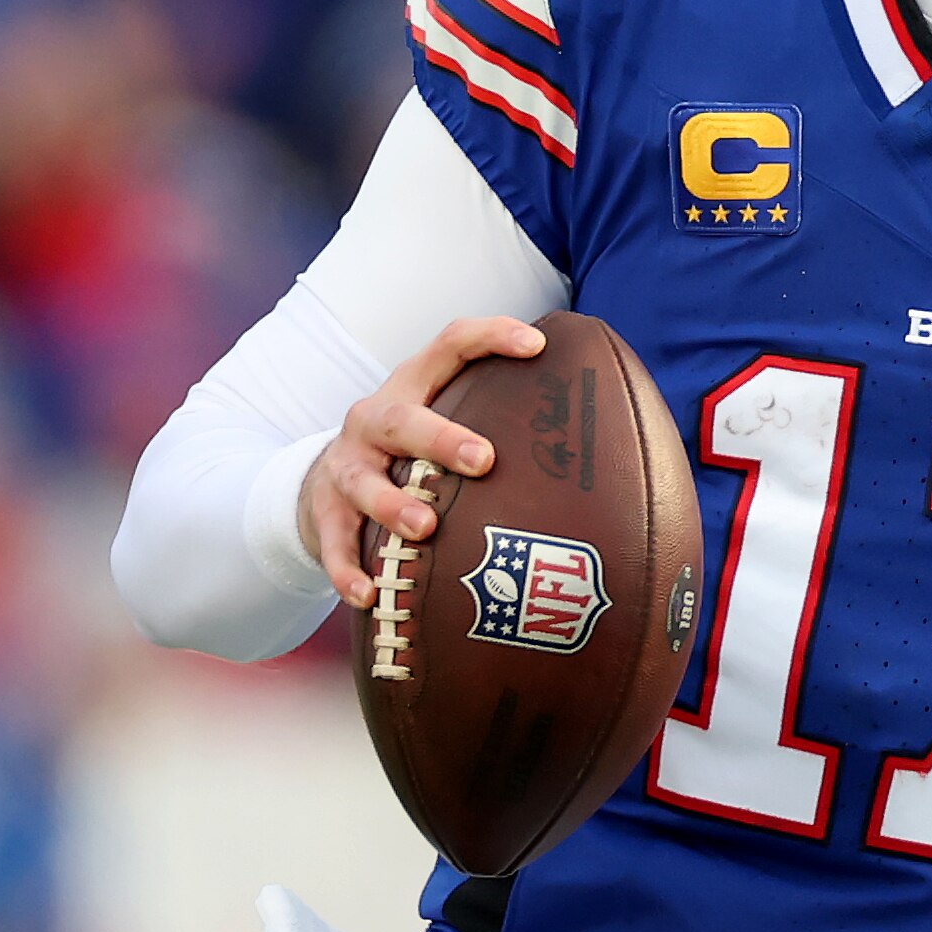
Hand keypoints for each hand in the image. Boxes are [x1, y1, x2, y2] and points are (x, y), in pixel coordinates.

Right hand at [303, 316, 543, 607]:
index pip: (450, 344)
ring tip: (426, 526)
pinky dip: (349, 569)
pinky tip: (369, 594)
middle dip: (441, 438)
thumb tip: (610, 422)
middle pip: (401, 419)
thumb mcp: (442, 419)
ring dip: (393, 504)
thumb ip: (500, 417)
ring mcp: (345, 466)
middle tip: (484, 460)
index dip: (491, 337)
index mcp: (414, 386)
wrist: (321, 484)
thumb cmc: (412, 452)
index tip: (537, 345)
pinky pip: (334, 543)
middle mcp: (374, 420)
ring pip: (362, 481)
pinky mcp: (323, 514)